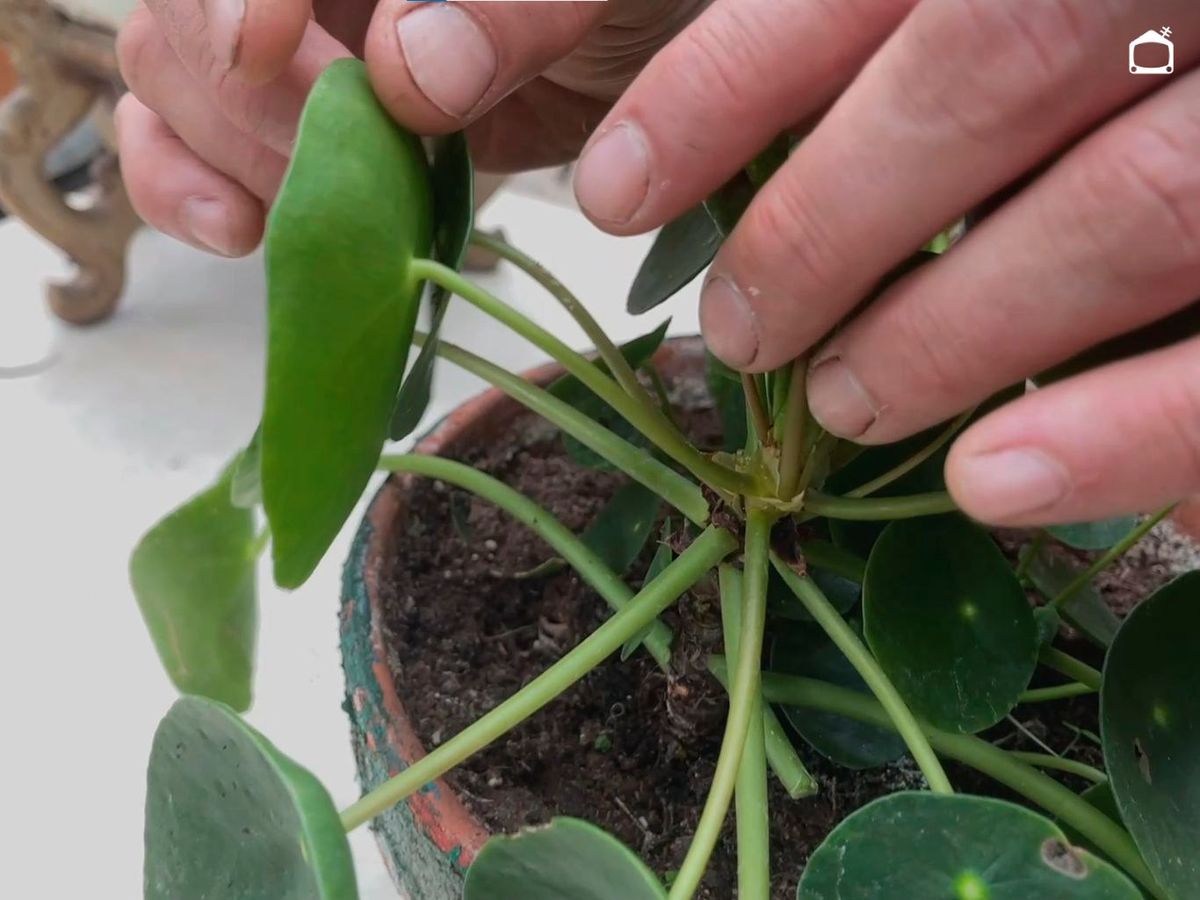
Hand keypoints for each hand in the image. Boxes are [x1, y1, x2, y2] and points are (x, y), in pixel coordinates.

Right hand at [114, 0, 706, 255]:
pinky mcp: (283, 124)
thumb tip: (409, 69)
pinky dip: (185, 187)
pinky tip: (238, 229)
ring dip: (234, 151)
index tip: (266, 46)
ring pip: (167, 70)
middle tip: (367, 151)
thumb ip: (517, 3)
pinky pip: (175, 141)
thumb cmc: (630, 7)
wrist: (642, 74)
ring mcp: (283, 39)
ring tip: (330, 204)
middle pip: (185, 6)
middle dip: (259, 94)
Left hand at [571, 0, 1199, 526]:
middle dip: (828, 217)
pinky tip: (994, 485)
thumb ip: (846, 33)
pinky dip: (1129, 431)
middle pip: (989, 65)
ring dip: (953, 330)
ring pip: (1129, 204)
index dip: (721, 77)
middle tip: (740, 328)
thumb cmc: (1090, 23)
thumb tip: (609, 103)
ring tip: (843, 405)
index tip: (616, 184)